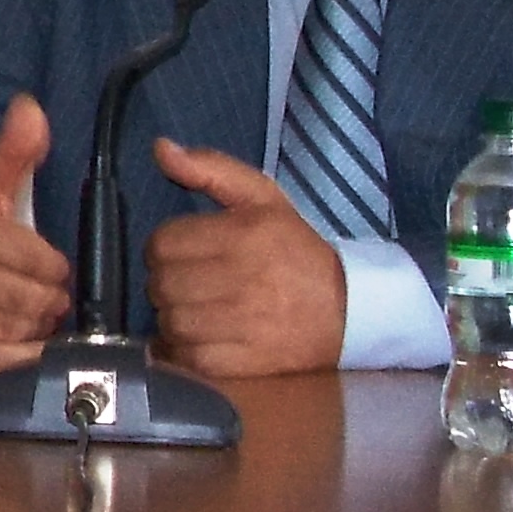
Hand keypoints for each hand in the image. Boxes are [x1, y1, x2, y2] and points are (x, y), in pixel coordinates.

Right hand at [0, 95, 71, 369]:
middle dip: (47, 301)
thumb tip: (31, 106)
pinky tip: (12, 338)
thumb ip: (11, 152)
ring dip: (33, 328)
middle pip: (33, 300)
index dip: (53, 267)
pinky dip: (16, 353)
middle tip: (40, 296)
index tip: (43, 265)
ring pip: (18, 331)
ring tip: (25, 314)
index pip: (42, 261)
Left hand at [146, 138, 345, 376]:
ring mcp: (244, 324)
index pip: (162, 243)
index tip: (184, 254)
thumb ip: (210, 169)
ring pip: (171, 322)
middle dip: (166, 283)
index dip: (165, 248)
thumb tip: (161, 148)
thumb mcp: (262, 198)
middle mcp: (242, 278)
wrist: (351, 310)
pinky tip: (200, 339)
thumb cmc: (297, 250)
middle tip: (190, 284)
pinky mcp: (246, 362)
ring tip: (196, 311)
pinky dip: (184, 352)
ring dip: (173, 318)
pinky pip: (189, 358)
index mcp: (243, 234)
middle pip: (161, 284)